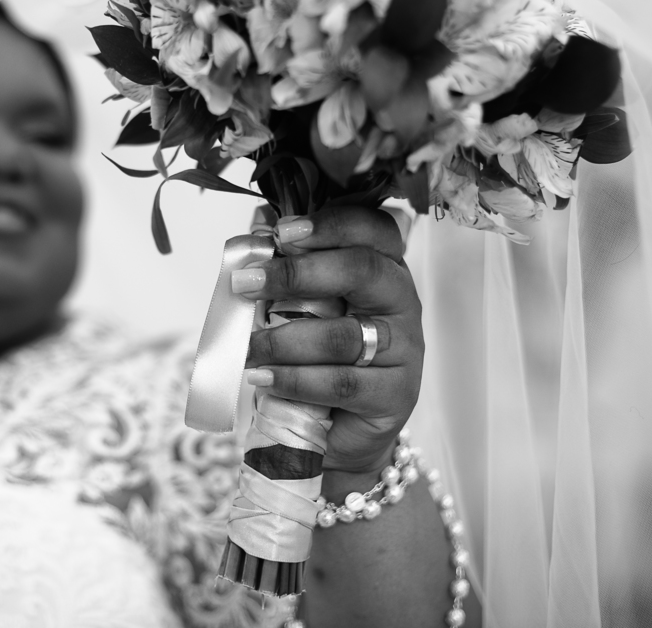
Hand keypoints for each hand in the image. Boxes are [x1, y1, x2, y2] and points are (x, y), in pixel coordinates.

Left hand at [232, 205, 422, 479]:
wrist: (341, 430)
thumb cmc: (321, 356)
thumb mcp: (304, 305)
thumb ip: (286, 264)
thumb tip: (257, 222)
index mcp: (383, 267)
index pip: (373, 229)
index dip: (331, 224)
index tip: (283, 230)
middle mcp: (400, 301)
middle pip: (361, 271)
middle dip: (298, 274)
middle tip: (246, 282)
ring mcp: (404, 349)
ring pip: (342, 334)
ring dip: (284, 340)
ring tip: (247, 346)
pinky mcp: (395, 395)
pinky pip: (341, 383)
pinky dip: (295, 380)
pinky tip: (263, 379)